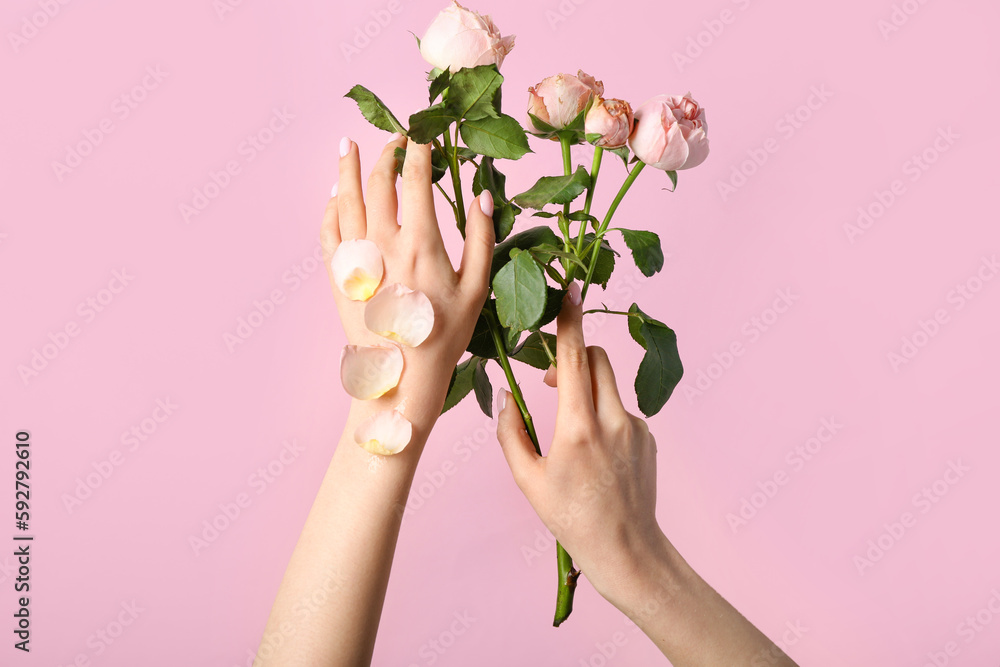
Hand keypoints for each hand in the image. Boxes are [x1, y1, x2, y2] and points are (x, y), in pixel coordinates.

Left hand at [321, 134, 494, 435]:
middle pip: (378, 182)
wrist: (401, 377)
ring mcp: (356, 258)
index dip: (421, 150)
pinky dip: (330, 207)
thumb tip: (481, 194)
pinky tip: (334, 195)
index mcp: (421, 242)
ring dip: (347, 168)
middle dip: (387, 153)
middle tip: (397, 138)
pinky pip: (328, 231)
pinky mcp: (339, 275)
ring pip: (345, 199)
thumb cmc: (445, 336)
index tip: (426, 133)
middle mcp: (383, 242)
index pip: (416, 179)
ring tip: (349, 145)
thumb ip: (481, 237)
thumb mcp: (476, 288)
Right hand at [495, 282, 670, 610]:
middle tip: (553, 381)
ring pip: (608, 384)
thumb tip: (507, 395)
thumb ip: (511, 432)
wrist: (626, 548)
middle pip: (597, 358)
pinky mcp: (648, 436)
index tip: (569, 289)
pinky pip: (621, 409)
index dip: (569, 321)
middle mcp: (612, 420)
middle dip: (574, 355)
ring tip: (573, 430)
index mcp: (578, 428)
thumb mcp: (527, 479)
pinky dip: (604, 415)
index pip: (574, 359)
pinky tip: (597, 455)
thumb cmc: (570, 517)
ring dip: (588, 388)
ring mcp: (636, 427)